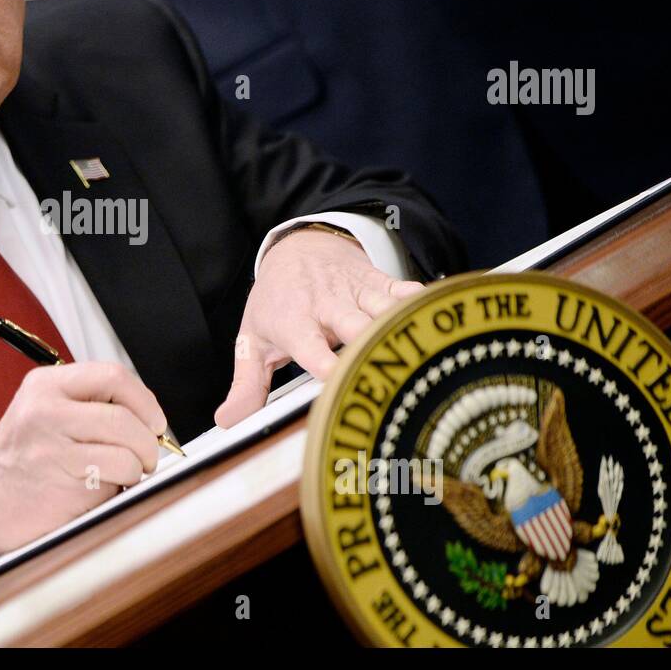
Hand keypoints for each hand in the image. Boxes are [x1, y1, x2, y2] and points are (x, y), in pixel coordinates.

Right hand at [0, 362, 166, 583]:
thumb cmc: (17, 462)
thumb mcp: (41, 413)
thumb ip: (87, 405)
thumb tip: (147, 418)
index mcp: (45, 385)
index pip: (113, 375)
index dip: (145, 401)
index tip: (154, 422)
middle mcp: (45, 410)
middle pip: (125, 416)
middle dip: (148, 441)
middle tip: (147, 456)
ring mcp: (51, 447)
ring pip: (126, 450)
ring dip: (136, 468)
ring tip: (124, 474)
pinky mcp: (60, 483)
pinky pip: (114, 480)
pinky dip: (120, 487)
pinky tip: (100, 489)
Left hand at [213, 228, 423, 427]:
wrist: (298, 247)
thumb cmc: (276, 303)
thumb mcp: (253, 341)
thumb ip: (246, 385)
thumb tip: (227, 422)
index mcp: (293, 322)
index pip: (309, 345)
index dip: (325, 363)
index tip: (339, 382)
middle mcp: (326, 305)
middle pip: (354, 325)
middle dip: (371, 346)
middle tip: (390, 375)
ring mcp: (355, 291)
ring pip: (384, 309)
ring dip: (403, 329)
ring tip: (428, 354)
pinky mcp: (379, 282)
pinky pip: (405, 291)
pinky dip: (423, 303)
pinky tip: (443, 319)